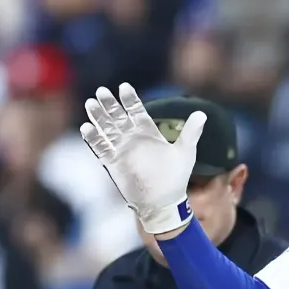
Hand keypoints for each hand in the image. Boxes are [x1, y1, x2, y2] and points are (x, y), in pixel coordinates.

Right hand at [80, 83, 203, 235]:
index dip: (129, 99)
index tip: (123, 86)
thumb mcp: (185, 153)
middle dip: (109, 104)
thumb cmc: (176, 178)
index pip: (136, 111)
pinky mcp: (113, 163)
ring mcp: (122, 150)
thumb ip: (191, 133)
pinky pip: (101, 148)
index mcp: (149, 133)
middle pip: (118, 117)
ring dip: (98, 117)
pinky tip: (86, 128)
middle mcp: (133, 139)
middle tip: (101, 91)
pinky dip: (94, 139)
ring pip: (106, 129)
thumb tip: (202, 113)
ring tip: (90, 103)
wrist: (163, 202)